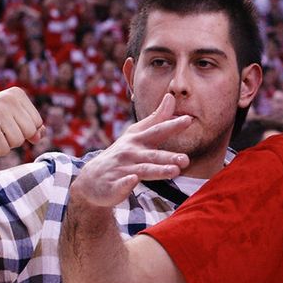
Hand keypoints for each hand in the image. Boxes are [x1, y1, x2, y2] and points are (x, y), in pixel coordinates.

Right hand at [0, 87, 43, 166]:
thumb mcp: (10, 119)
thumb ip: (30, 125)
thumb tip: (41, 134)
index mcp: (16, 94)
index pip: (37, 122)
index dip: (24, 131)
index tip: (6, 125)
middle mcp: (8, 99)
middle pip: (30, 132)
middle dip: (15, 139)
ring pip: (18, 142)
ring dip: (4, 145)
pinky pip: (4, 149)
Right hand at [70, 93, 191, 207]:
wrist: (93, 178)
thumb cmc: (122, 154)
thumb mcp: (137, 134)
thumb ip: (156, 118)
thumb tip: (171, 97)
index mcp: (138, 140)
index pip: (157, 131)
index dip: (172, 126)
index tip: (188, 119)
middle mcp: (130, 153)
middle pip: (153, 155)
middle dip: (168, 156)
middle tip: (186, 159)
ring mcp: (121, 169)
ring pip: (142, 170)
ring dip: (157, 170)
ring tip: (174, 171)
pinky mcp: (114, 185)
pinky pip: (120, 184)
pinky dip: (125, 182)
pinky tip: (132, 180)